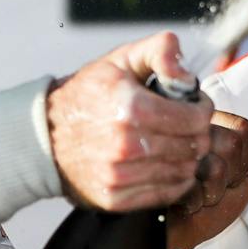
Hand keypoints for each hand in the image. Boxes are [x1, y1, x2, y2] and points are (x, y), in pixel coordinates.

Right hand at [46, 32, 216, 211]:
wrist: (45, 134)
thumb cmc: (89, 94)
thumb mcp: (122, 59)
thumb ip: (161, 51)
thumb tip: (188, 75)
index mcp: (131, 108)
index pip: (195, 119)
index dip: (202, 109)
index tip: (194, 105)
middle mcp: (126, 146)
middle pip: (194, 147)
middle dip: (198, 132)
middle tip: (187, 123)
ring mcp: (120, 176)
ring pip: (185, 172)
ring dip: (188, 156)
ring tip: (175, 141)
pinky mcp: (116, 198)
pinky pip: (167, 194)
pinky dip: (174, 179)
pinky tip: (164, 162)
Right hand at [164, 110, 247, 248]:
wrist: (177, 233)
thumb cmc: (209, 203)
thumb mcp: (244, 178)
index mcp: (208, 125)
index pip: (243, 127)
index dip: (244, 159)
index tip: (231, 173)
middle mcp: (187, 130)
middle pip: (232, 144)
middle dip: (230, 176)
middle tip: (214, 187)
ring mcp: (169, 150)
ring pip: (215, 168)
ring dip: (213, 193)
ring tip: (199, 196)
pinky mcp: (156, 173)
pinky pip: (192, 188)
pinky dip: (193, 204)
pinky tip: (183, 203)